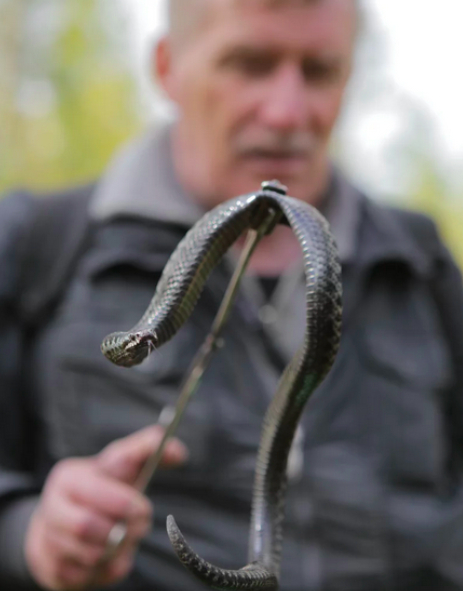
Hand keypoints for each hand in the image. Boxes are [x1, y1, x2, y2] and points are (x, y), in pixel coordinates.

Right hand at [24, 425, 187, 589]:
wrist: (66, 518)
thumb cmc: (104, 485)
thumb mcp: (123, 460)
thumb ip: (150, 447)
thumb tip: (179, 452)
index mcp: (69, 477)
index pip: (97, 493)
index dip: (126, 505)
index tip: (144, 509)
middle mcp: (51, 508)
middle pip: (86, 527)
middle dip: (122, 530)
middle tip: (140, 527)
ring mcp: (48, 540)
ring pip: (88, 555)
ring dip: (116, 550)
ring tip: (124, 538)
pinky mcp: (52, 569)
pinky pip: (84, 578)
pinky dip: (104, 570)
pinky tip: (109, 554)